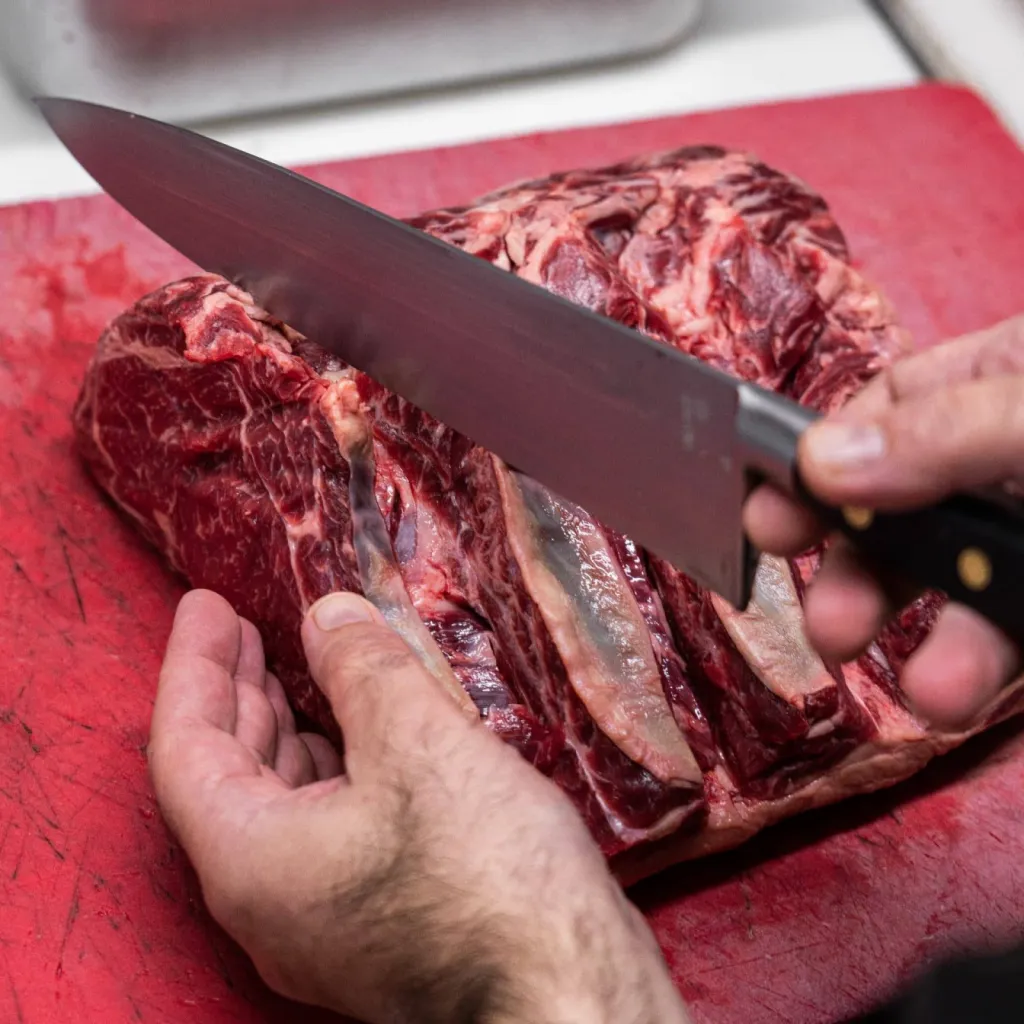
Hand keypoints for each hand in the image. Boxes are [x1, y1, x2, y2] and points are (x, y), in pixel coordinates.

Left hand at [148, 589, 690, 1023]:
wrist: (570, 987)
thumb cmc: (486, 873)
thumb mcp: (417, 742)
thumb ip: (361, 669)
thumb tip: (328, 618)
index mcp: (251, 862)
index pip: (186, 747)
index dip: (193, 666)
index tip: (206, 606)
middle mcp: (270, 903)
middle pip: (226, 778)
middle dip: (238, 693)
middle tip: (246, 629)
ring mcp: (322, 921)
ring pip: (279, 805)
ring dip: (287, 729)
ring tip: (301, 667)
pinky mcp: (374, 924)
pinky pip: (325, 828)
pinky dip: (330, 765)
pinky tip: (363, 731)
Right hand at [744, 314, 1023, 729]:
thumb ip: (946, 433)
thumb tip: (815, 462)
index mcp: (1007, 376)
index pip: (890, 405)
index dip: (820, 455)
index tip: (769, 507)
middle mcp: (1009, 457)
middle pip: (902, 504)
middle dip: (850, 558)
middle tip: (811, 605)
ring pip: (951, 580)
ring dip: (905, 632)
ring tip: (871, 666)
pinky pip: (1006, 633)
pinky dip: (970, 670)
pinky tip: (947, 694)